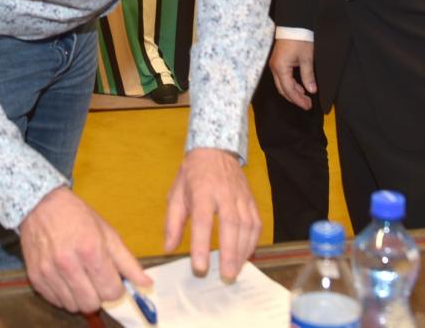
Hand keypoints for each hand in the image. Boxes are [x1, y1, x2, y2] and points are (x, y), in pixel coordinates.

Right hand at [19, 186, 150, 312]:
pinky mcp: (35, 277)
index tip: (113, 280)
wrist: (40, 204)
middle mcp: (68, 264)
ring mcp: (49, 272)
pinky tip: (66, 279)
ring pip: (73, 306)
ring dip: (81, 297)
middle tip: (96, 280)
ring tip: (81, 278)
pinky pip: (55, 301)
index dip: (116, 289)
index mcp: (91, 250)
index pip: (111, 292)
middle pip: (92, 304)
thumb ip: (127, 261)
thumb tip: (146, 282)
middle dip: (99, 295)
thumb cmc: (77, 216)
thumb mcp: (107, 233)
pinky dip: (64, 295)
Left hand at [164, 147, 260, 281]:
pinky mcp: (250, 199)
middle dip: (230, 252)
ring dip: (243, 250)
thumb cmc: (193, 174)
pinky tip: (246, 254)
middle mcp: (224, 193)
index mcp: (202, 191)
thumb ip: (172, 222)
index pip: (202, 221)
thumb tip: (168, 248)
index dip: (201, 245)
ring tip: (235, 270)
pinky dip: (253, 241)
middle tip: (226, 275)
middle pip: (230, 225)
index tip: (200, 267)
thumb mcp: (176, 194)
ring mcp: (240, 196)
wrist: (215, 149)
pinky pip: (256, 222)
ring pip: (247, 225)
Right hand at [269, 38, 315, 109]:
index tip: (307, 106)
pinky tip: (300, 86)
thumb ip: (308, 76)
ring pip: (282, 84)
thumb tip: (311, 90)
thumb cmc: (300, 38)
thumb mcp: (307, 59)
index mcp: (281, 68)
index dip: (298, 100)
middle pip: (283, 89)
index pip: (289, 90)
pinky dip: (290, 84)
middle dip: (295, 98)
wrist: (294, 24)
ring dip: (293, 91)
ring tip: (305, 96)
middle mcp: (275, 68)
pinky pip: (282, 77)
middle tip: (307, 104)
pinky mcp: (278, 61)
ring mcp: (275, 64)